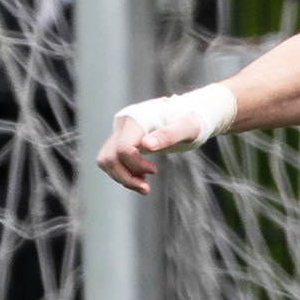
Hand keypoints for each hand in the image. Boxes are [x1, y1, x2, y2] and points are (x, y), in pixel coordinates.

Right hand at [98, 93, 212, 195]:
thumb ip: (168, 135)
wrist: (191, 111)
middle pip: (109, 157)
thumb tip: (147, 146)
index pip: (124, 148)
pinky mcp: (123, 138)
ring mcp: (121, 131)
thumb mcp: (188, 127)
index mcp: (137, 118)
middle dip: (125, 177)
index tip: (155, 171)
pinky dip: (122, 172)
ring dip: (121, 177)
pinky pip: (113, 159)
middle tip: (146, 188)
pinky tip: (140, 176)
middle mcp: (124, 123)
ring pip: (107, 160)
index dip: (136, 165)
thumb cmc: (193, 119)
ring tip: (143, 185)